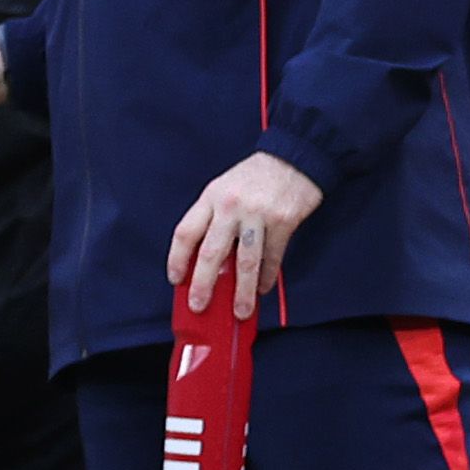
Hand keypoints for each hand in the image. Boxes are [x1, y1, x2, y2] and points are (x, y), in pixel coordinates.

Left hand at [168, 150, 325, 320]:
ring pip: (244, 261)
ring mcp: (257, 215)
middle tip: (199, 305)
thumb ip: (213, 218)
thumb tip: (207, 260)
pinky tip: (261, 289)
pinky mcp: (283, 222)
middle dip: (203, 283)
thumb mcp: (223, 188)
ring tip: (239, 311)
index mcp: (210, 198)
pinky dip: (267, 276)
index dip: (177, 259)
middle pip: (211, 252)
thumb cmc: (254, 176)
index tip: (175, 280)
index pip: (186, 233)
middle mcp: (230, 207)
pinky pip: (272, 256)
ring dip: (241, 291)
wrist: (294, 158)